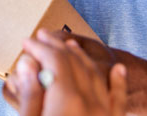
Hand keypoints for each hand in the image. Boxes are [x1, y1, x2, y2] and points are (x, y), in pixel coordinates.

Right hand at [3, 29, 126, 115]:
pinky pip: (118, 98)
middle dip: (55, 46)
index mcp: (66, 101)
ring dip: (80, 57)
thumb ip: (28, 94)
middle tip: (41, 38)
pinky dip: (118, 81)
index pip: (54, 60)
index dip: (38, 47)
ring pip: (94, 75)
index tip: (27, 43)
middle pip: (74, 63)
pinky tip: (119, 70)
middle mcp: (89, 103)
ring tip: (67, 45)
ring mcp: (104, 113)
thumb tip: (27, 65)